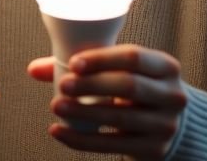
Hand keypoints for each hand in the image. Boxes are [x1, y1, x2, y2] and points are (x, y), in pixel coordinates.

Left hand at [28, 44, 186, 159]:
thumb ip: (83, 67)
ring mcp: (164, 125)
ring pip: (120, 118)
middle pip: (129, 86)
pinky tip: (59, 132)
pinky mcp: (153, 149)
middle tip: (63, 85)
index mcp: (166, 67)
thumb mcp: (124, 72)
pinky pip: (112, 145)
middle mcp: (172, 95)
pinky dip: (82, 140)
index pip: (134, 57)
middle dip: (92, 85)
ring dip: (84, 113)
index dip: (103, 59)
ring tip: (56, 106)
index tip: (74, 63)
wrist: (172, 126)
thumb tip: (34, 69)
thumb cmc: (137, 91)